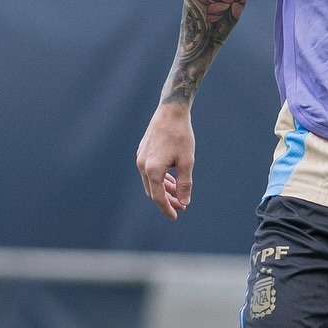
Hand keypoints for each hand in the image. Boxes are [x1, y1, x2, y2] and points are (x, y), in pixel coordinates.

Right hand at [137, 101, 194, 219]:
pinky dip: (159, 179)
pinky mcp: (142, 152)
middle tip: (181, 206)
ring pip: (150, 182)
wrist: (171, 111)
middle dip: (166, 200)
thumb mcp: (187, 161)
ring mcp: (140, 158)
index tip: (176, 216)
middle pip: (153, 191)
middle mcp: (142, 165)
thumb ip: (185, 184)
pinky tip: (171, 180)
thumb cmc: (181, 135)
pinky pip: (149, 172)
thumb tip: (184, 202)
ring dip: (163, 189)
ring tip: (177, 195)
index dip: (167, 208)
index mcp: (153, 169)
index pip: (158, 197)